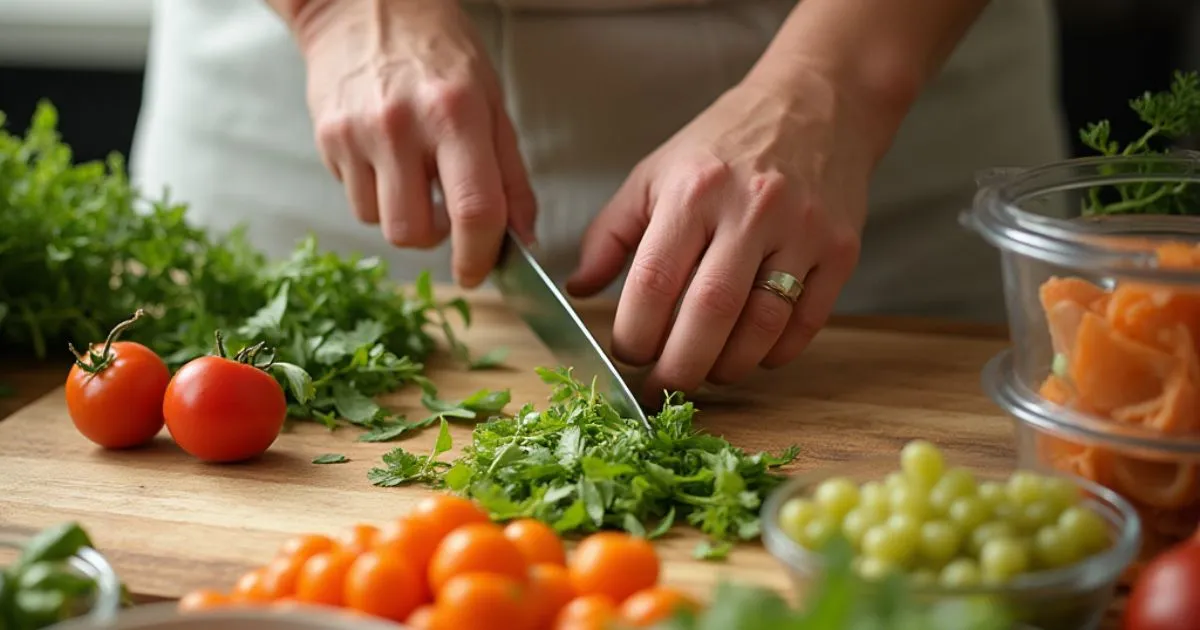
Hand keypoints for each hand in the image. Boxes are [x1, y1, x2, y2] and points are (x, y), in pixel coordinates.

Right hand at [294, 1, 535, 285]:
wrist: (365, 5)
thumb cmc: (438, 50)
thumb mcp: (492, 102)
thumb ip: (511, 175)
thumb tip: (522, 237)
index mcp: (456, 113)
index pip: (475, 210)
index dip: (480, 255)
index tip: (479, 271)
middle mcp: (402, 124)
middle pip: (414, 232)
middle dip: (435, 239)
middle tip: (446, 212)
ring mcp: (357, 132)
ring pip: (379, 223)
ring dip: (402, 215)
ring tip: (414, 175)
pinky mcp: (327, 138)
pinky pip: (355, 198)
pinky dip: (375, 193)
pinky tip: (386, 157)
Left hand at [567, 70, 873, 401]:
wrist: (818, 104)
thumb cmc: (726, 143)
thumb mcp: (656, 172)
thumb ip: (612, 233)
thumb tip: (580, 290)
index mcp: (694, 189)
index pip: (654, 280)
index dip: (634, 334)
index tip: (626, 355)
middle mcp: (752, 208)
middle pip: (710, 312)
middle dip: (679, 366)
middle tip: (661, 389)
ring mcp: (803, 230)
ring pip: (762, 325)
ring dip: (728, 366)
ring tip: (705, 372)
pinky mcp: (842, 249)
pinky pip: (807, 323)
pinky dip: (775, 353)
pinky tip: (752, 354)